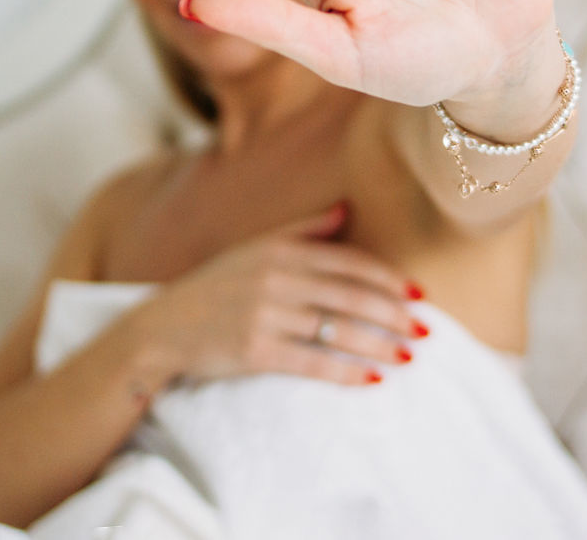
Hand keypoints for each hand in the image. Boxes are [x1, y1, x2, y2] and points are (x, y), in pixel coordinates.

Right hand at [140, 204, 425, 386]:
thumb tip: (346, 209)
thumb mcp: (255, 249)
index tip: (417, 293)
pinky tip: (374, 378)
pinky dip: (347, 371)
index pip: (349, 262)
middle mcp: (275, 279)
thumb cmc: (214, 287)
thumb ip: (303, 231)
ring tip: (409, 355)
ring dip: (380, 343)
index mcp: (279, 250)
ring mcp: (264, 315)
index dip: (387, 278)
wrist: (161, 328)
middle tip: (425, 328)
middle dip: (394, 313)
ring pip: (338, 330)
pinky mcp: (255, 351)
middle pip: (351, 296)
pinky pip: (313, 362)